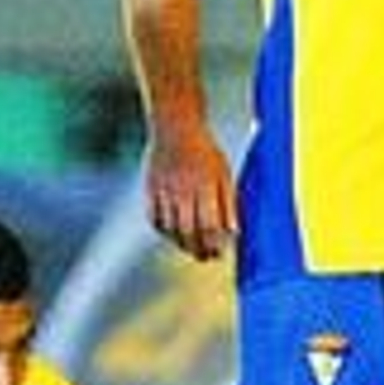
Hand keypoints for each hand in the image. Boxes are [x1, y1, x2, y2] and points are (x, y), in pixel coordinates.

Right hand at [145, 126, 237, 261]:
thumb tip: (233, 232)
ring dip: (182, 243)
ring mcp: (164, 189)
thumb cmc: (204, 152)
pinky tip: (173, 233)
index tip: (220, 252)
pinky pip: (154, 219)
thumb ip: (228, 203)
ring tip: (191, 248)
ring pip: (171, 228)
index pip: (210, 224)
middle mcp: (183, 188)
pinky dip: (164, 231)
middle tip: (206, 256)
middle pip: (189, 231)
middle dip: (199, 249)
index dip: (215, 243)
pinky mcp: (150, 189)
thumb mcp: (223, 173)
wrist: (175, 127)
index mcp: (205, 184)